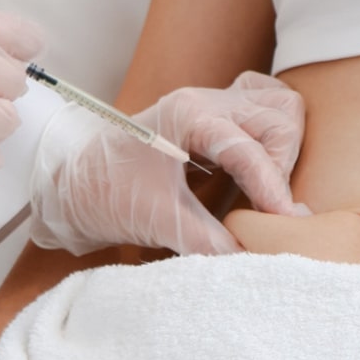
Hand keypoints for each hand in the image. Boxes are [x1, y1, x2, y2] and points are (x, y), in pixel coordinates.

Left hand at [30, 71, 308, 255]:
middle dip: (282, 163)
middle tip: (270, 206)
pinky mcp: (213, 117)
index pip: (249, 147)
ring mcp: (211, 104)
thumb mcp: (157, 221)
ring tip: (267, 190)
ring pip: (278, 107)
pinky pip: (263, 109)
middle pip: (278, 115)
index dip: (272, 188)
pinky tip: (262, 171)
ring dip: (283, 148)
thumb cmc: (107, 195)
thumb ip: (206, 240)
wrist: (73, 186)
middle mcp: (204, 101)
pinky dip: (273, 137)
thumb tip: (251, 258)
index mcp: (187, 116)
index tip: (285, 221)